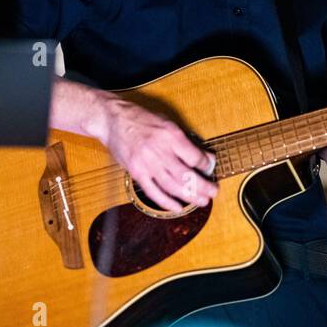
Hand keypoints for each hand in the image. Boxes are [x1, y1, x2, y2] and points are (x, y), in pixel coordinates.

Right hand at [95, 95, 218, 212]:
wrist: (113, 119)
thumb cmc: (141, 119)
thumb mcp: (167, 123)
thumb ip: (183, 141)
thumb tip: (203, 157)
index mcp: (171, 135)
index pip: (195, 156)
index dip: (206, 164)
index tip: (211, 167)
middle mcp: (160, 150)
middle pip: (187, 174)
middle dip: (203, 186)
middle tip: (213, 192)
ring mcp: (147, 163)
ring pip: (173, 186)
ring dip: (190, 196)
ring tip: (202, 201)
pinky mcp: (136, 172)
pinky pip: (154, 192)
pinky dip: (167, 202)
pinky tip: (178, 207)